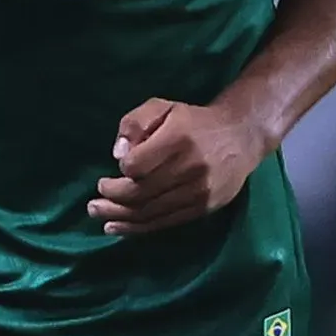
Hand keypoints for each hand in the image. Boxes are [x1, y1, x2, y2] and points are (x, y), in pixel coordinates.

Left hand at [92, 98, 271, 238]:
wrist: (241, 137)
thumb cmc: (194, 121)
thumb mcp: (163, 107)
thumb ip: (135, 122)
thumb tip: (118, 154)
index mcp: (178, 138)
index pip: (137, 165)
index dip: (122, 170)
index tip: (115, 170)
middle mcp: (191, 167)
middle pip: (141, 192)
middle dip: (112, 199)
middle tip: (93, 202)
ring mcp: (200, 191)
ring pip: (151, 211)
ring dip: (120, 217)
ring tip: (99, 215)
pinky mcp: (204, 207)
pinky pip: (165, 222)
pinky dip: (139, 228)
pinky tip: (119, 227)